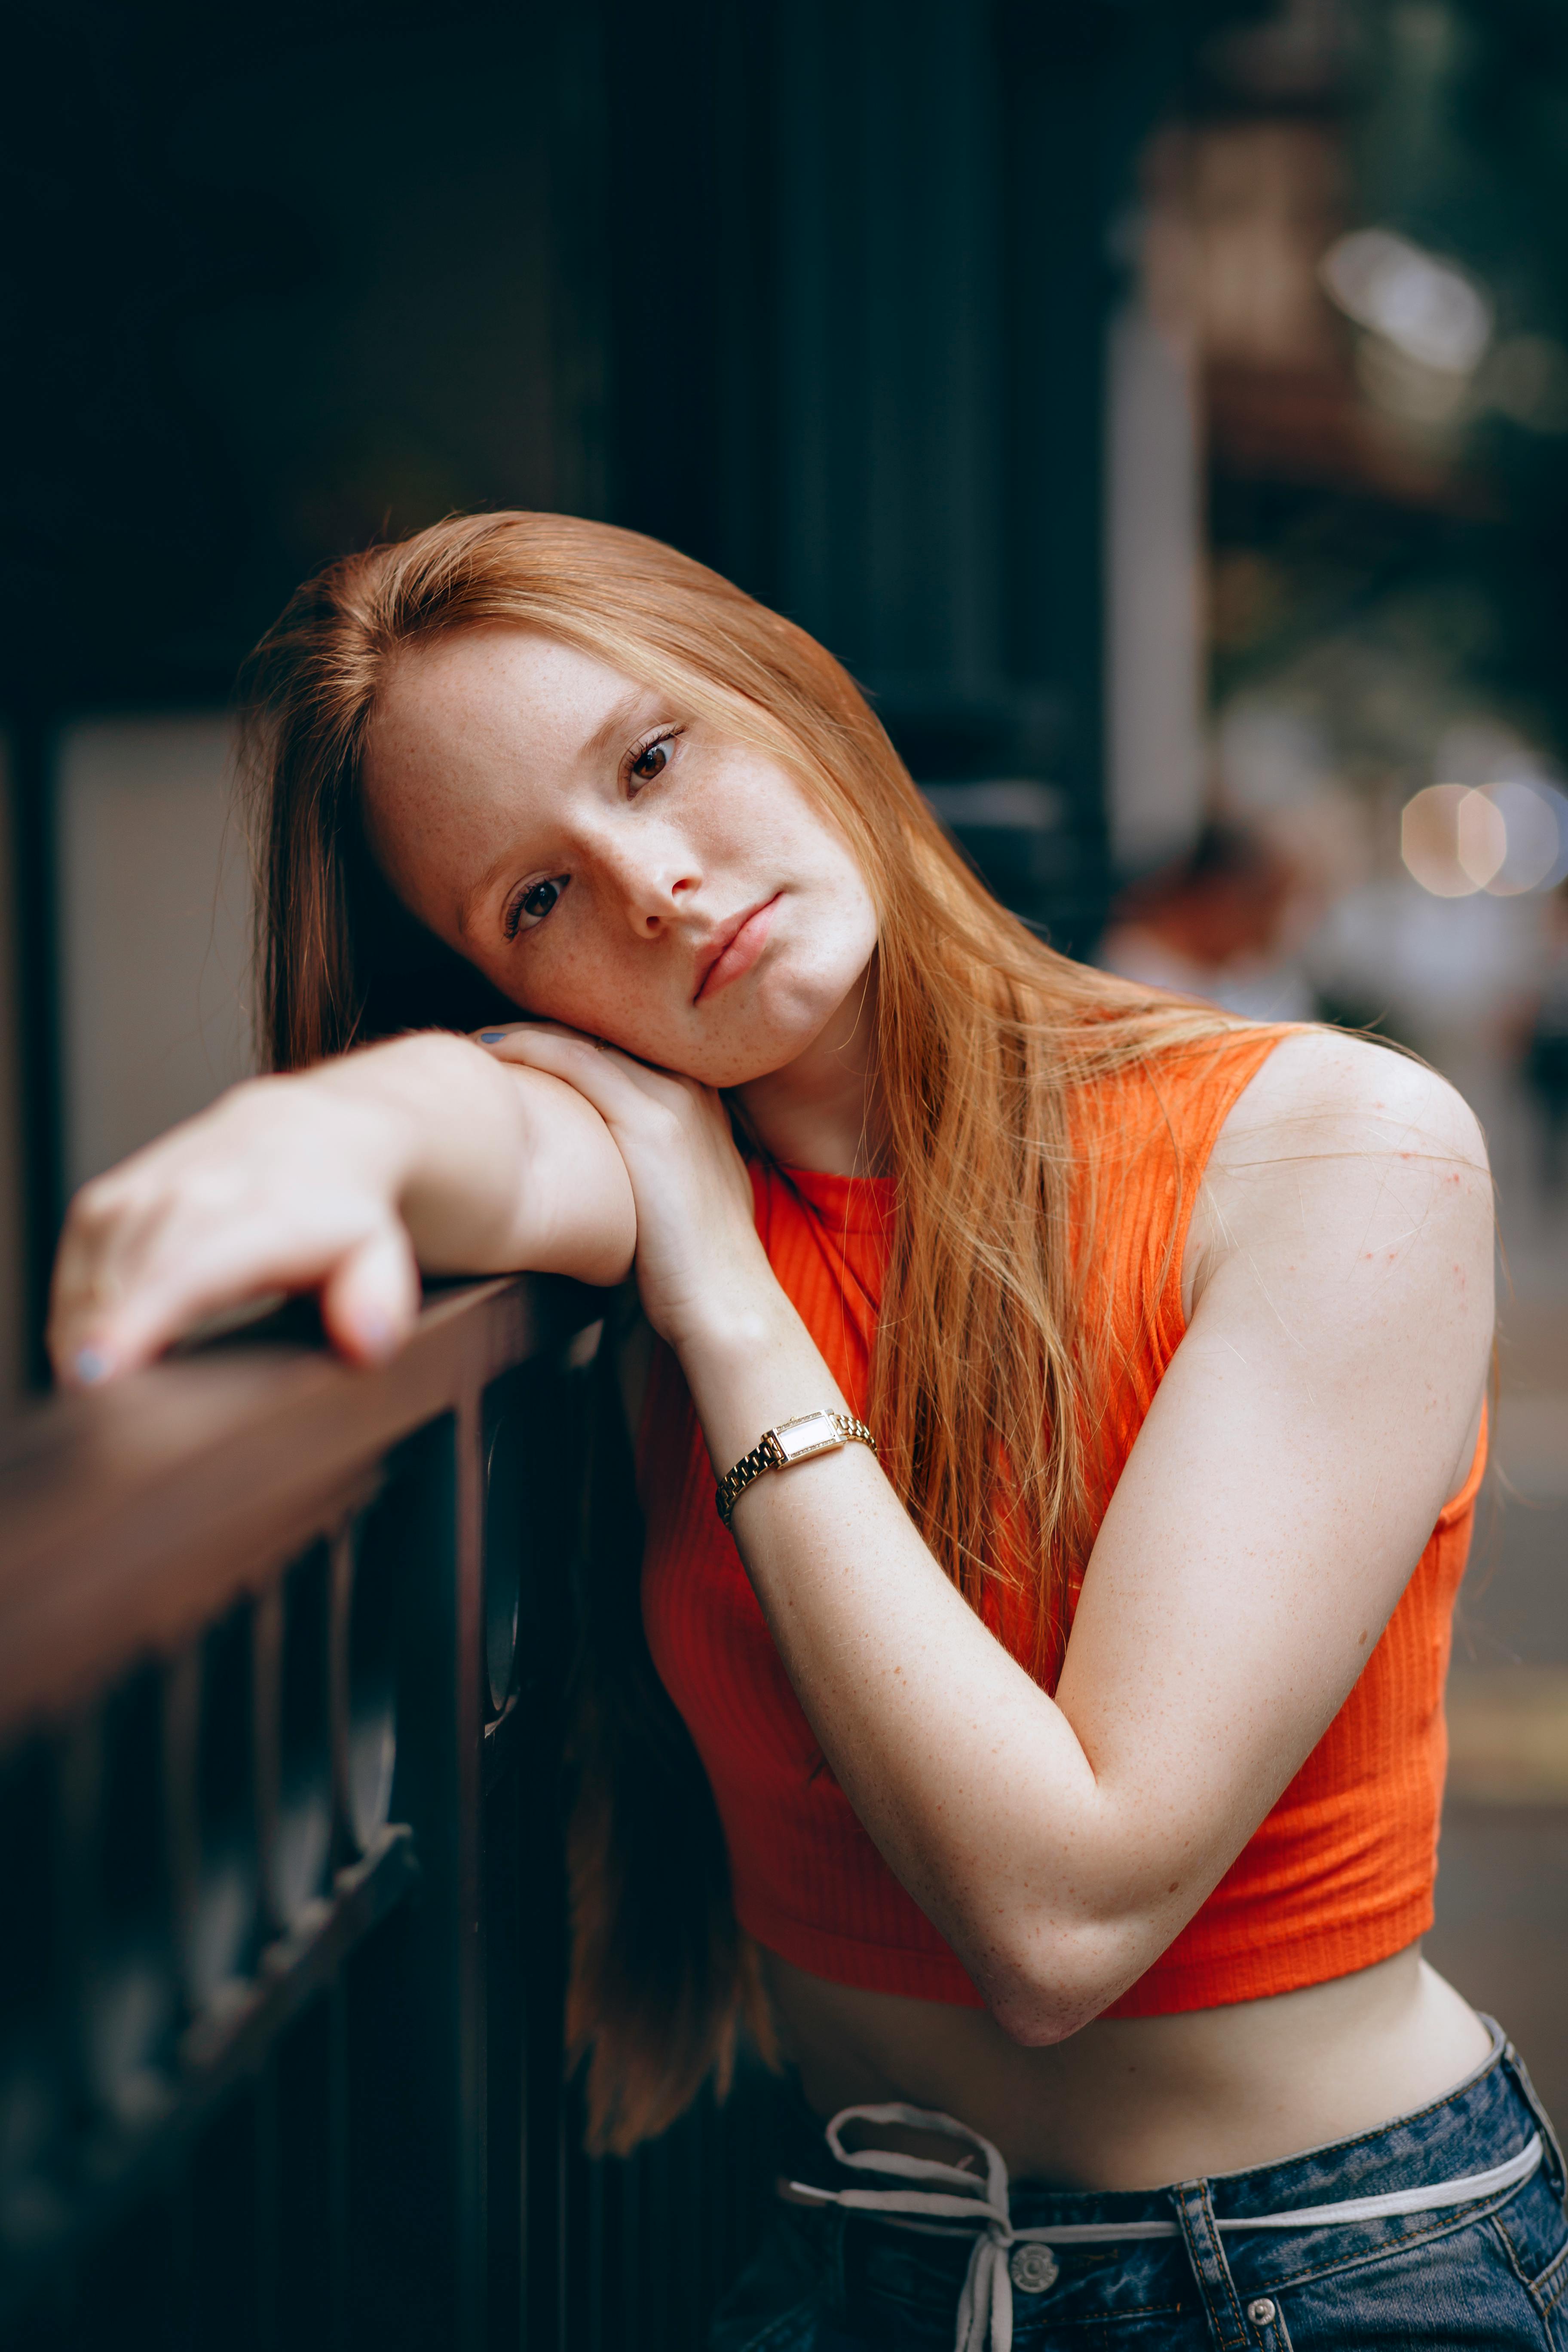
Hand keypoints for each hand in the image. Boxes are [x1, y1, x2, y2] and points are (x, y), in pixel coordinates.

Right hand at [49, 1071, 419, 1386]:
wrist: (311, 1133)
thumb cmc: (342, 1212)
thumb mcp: (379, 1257)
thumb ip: (377, 1300)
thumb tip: (365, 1341)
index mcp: (265, 1214)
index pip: (191, 1268)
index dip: (139, 1320)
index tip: (97, 1371)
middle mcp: (198, 1190)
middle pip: (129, 1275)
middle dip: (96, 1340)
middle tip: (91, 1410)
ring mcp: (148, 1187)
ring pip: (94, 1265)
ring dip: (81, 1328)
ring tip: (88, 1389)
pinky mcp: (114, 1194)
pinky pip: (79, 1249)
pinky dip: (74, 1301)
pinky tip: (84, 1344)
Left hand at [473, 1023, 775, 1350]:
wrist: (726, 1303)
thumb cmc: (691, 1268)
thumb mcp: (677, 1199)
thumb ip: (649, 1169)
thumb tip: (603, 1176)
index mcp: (698, 1101)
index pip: (621, 1047)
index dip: (566, 1040)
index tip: (520, 1048)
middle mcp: (691, 1087)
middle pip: (602, 1034)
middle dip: (543, 1031)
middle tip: (488, 1038)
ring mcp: (674, 1101)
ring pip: (585, 1038)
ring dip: (525, 1034)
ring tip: (480, 1041)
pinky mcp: (652, 1124)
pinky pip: (575, 1060)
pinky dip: (527, 1048)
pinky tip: (489, 1050)